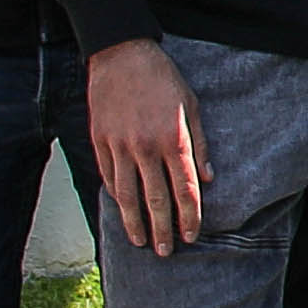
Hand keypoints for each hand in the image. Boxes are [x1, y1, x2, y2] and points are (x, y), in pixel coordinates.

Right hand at [86, 39, 210, 256]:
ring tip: (141, 242)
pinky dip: (115, 196)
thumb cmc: (163, 79)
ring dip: (134, 222)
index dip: (189, 216)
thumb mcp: (192, 106)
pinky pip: (108, 176)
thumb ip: (200, 144)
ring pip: (126, 194)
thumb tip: (208, 179)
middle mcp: (145, 147)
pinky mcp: (99, 141)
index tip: (191, 235)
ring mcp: (119, 146)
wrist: (121, 55)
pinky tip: (121, 210)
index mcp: (173, 139)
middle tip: (166, 252)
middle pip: (155, 199)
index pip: (184, 189)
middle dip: (163, 229)